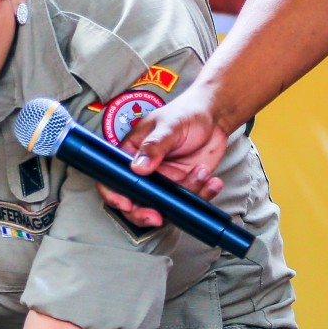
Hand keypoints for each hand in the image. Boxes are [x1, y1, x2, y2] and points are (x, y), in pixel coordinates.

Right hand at [106, 89, 230, 227]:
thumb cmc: (186, 113)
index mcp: (132, 153)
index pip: (113, 178)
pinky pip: (189, 201)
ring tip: (201, 172)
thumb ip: (154, 146)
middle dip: (145, 213)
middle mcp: (146, 171)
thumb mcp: (169, 126)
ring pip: (165, 205)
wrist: (214, 118)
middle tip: (157, 215)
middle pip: (135, 201)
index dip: (114, 195)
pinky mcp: (184, 186)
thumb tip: (138, 166)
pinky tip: (211, 181)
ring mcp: (165, 181)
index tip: (126, 204)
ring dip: (185, 195)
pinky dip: (202, 195)